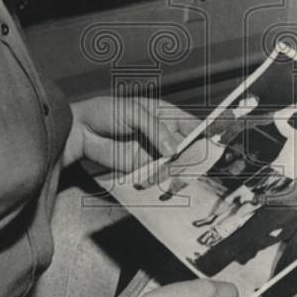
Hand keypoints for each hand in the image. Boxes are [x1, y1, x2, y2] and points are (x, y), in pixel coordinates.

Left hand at [63, 95, 197, 171]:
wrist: (81, 131)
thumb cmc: (105, 112)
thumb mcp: (134, 113)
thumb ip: (156, 130)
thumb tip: (173, 149)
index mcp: (164, 115)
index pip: (190, 125)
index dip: (204, 134)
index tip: (216, 144)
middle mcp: (162, 135)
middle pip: (186, 148)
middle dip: (195, 157)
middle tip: (204, 166)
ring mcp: (152, 153)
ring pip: (174, 165)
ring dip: (181, 172)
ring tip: (190, 177)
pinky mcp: (141, 168)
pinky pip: (157, 176)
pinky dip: (164, 181)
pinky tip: (171, 184)